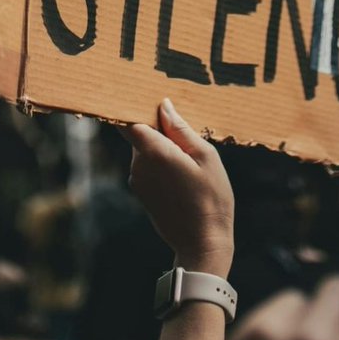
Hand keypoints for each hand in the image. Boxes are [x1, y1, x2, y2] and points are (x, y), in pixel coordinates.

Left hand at [122, 99, 233, 275]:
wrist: (202, 243)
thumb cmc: (211, 198)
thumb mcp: (206, 157)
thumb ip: (182, 130)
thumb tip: (163, 106)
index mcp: (154, 152)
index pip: (127, 120)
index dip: (131, 106)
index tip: (143, 96)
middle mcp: (139, 164)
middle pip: (139, 133)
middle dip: (157, 128)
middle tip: (184, 131)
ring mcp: (137, 180)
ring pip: (144, 150)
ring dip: (161, 147)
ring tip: (189, 158)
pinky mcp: (141, 192)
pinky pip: (147, 166)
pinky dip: (160, 163)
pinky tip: (183, 173)